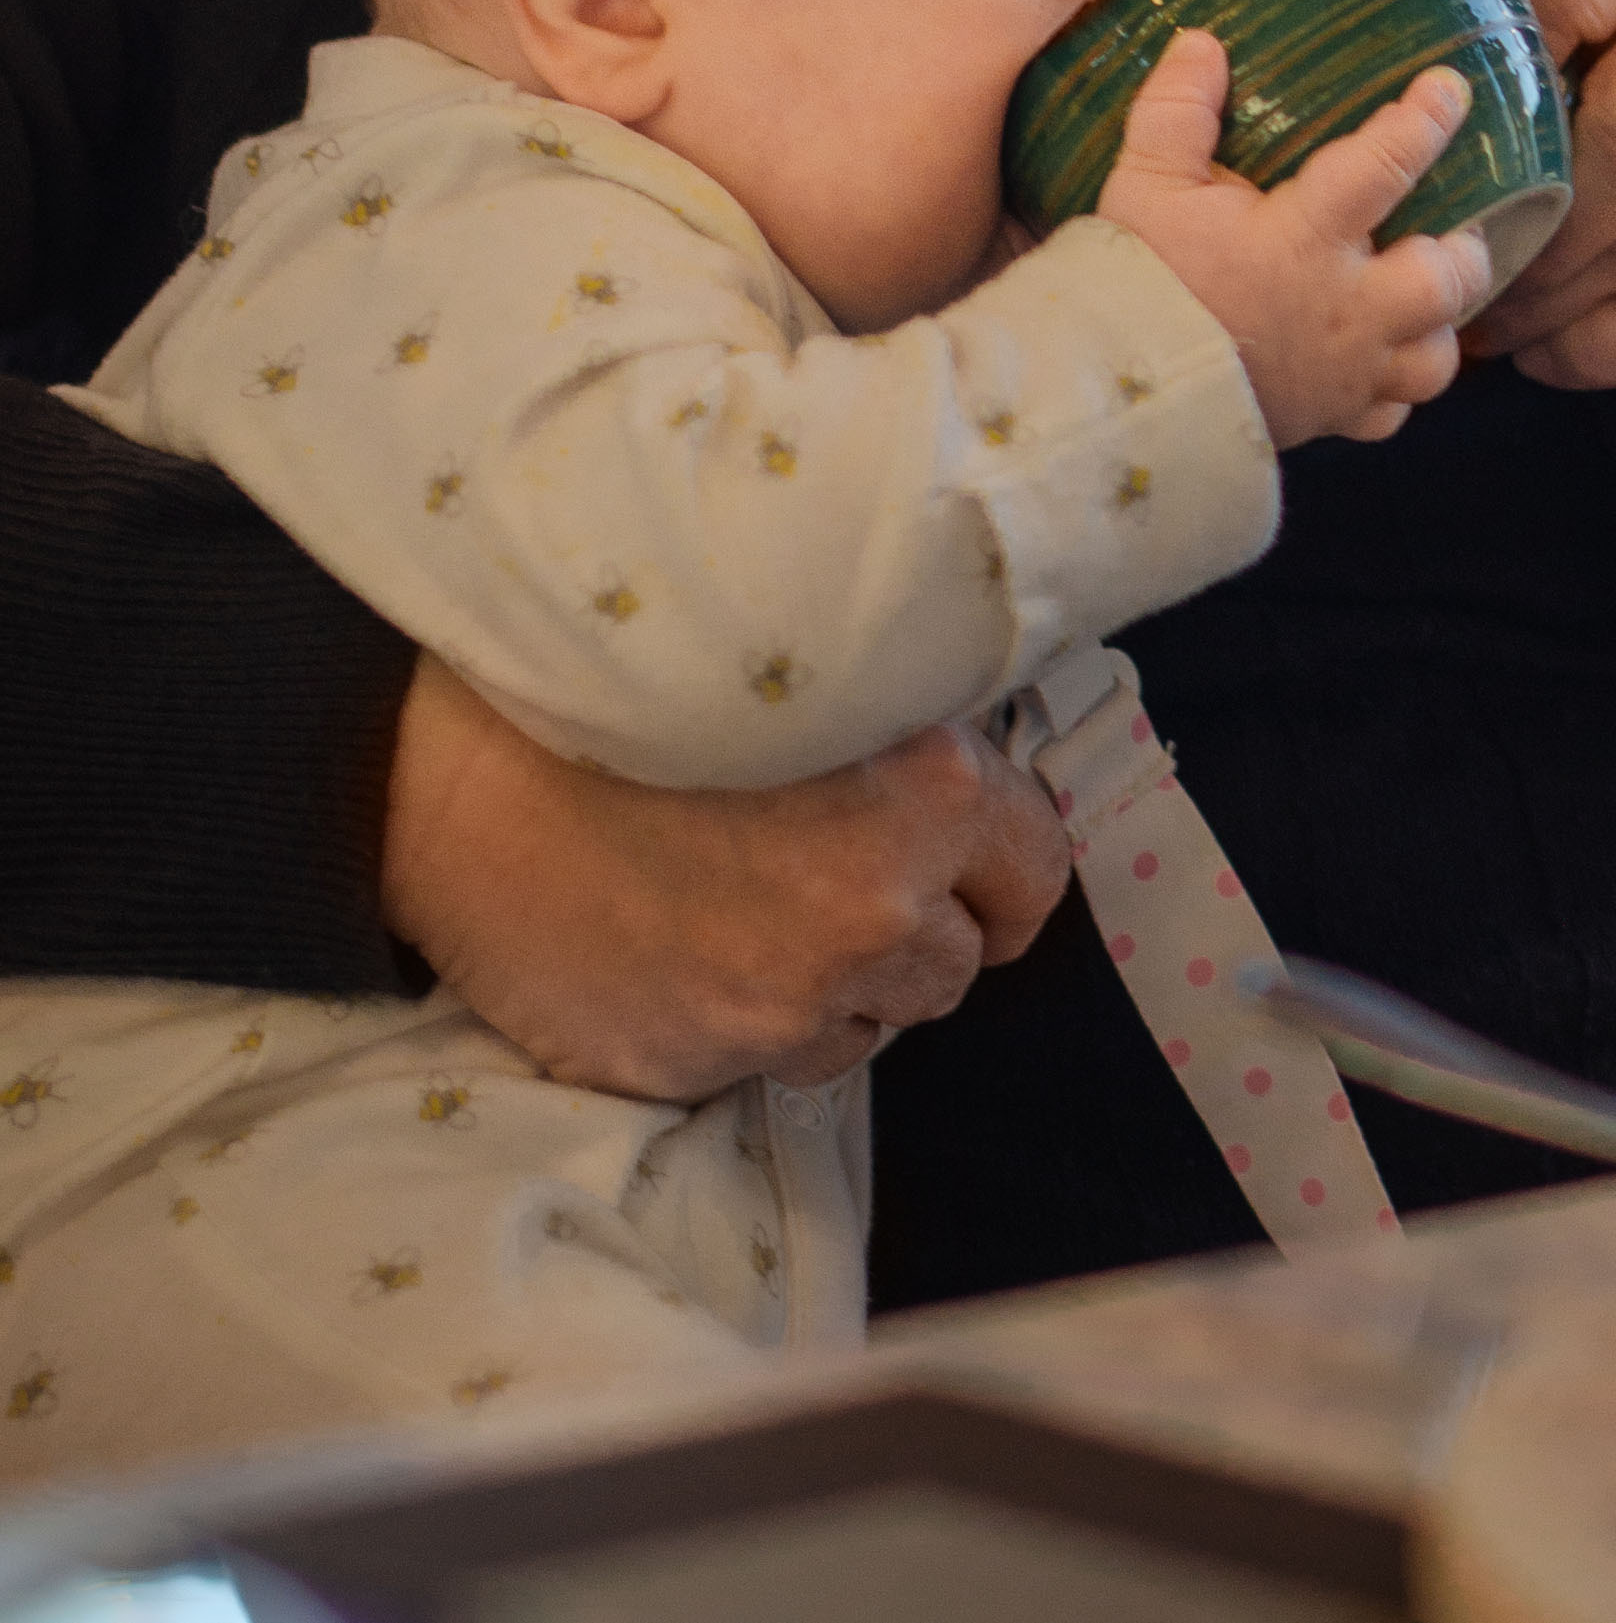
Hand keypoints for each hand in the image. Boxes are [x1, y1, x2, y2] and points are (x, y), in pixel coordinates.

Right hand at [381, 655, 1068, 1098]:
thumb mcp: (814, 668)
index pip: (1037, 871)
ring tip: (748, 903)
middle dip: (911, 925)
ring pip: (864, 1026)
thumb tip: (978, 779)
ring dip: (832, 982)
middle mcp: (869, 910)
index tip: (965, 855)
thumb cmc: (638, 685)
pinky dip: (742, 1018)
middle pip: (955, 964)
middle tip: (832, 866)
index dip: (999, 863)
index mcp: (924, 794)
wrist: (458, 758)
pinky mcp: (693, 1068)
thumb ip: (914, 736)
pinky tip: (683, 943)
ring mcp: (780, 1005)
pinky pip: (763, 1064)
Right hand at [1094, 29, 1491, 446]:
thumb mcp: (1145, 182)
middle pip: (1446, 280)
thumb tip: (1202, 43)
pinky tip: (1376, 364)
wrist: (1113, 394)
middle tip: (1451, 225)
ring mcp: (1344, 374)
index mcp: (1304, 240)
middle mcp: (1344, 309)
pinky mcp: (1328, 421)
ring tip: (1425, 299)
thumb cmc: (1136, 280)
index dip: (1424, 121)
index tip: (1450, 89)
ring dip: (1439, 327)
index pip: (1384, 166)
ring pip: (1434, 359)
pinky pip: (1390, 415)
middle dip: (1463, 250)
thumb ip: (1178, 109)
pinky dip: (1393, 391)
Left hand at [1474, 0, 1615, 459]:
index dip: (1495, 56)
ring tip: (1492, 319)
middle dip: (1543, 223)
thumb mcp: (1588, 20)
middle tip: (1468, 268)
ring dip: (1560, 299)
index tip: (1436, 126)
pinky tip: (1555, 349)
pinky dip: (1608, 345)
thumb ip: (1507, 32)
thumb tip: (1345, 92)